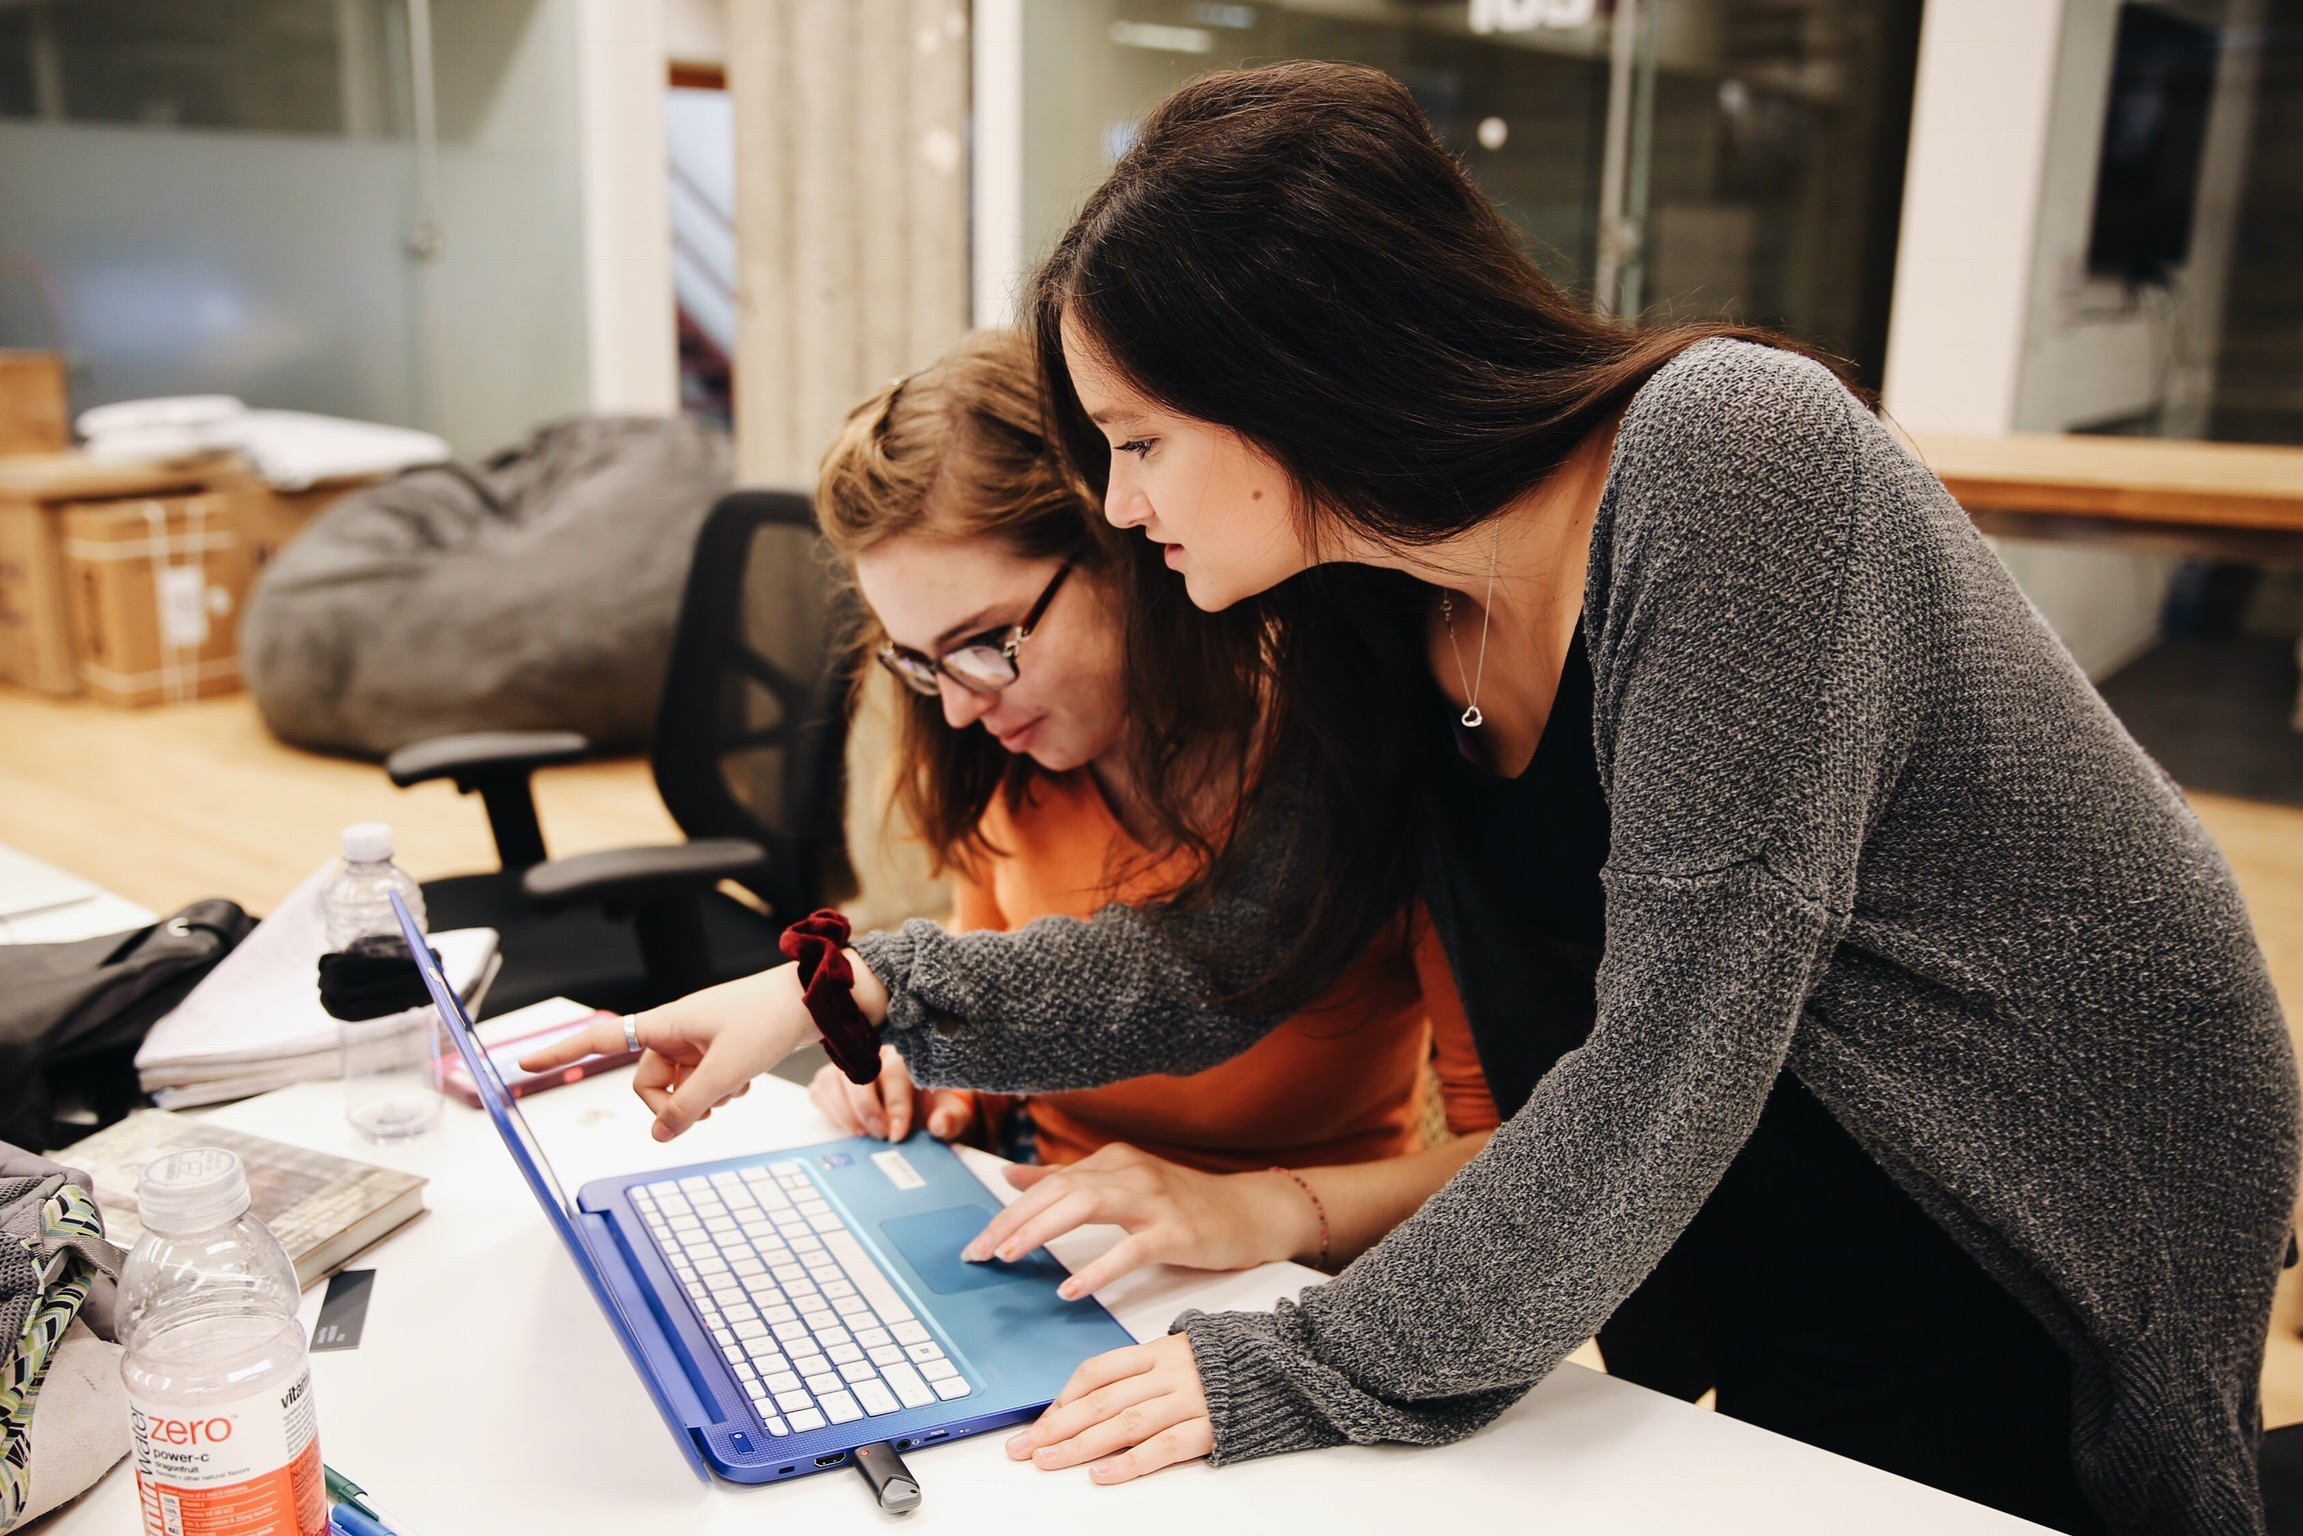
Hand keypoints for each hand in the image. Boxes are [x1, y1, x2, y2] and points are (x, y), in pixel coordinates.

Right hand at [517, 962, 841, 1141]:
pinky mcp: (717, 1050)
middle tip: (711, 1101)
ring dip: (702, 1099)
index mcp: (664, 1023)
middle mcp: (674, 1031)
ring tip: (735, 1087)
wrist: (815, 1001)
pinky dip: (718, 1092)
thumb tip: (661, 1135)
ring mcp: (696, 1041)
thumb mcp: (726, 1070)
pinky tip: (743, 1084)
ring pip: (678, 1088)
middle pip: (648, 1083)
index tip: (522, 1062)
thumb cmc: (769, 1018)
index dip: (560, 1051)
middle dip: (674, 1103)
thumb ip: (690, 1106)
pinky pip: (701, 1084)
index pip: (599, 1038)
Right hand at [808, 1046, 973, 1141]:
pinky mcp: (830, 1081)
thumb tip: (940, 1125)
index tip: (898, 1133)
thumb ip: (950, 1120)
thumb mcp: (951, 1115)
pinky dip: (832, 1112)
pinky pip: (820, 1092)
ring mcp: (847, 1066)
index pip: (894, 1072)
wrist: (919, 1111)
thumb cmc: (934, 1109)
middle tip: (879, 1135)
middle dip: (867, 1108)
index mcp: (904, 1056)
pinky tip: (849, 1127)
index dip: (895, 1105)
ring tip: (863, 1134)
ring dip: (846, 1111)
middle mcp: (872, 1054)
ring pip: (833, 1080)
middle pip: (858, 1074)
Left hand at [962, 1142, 1318, 1298]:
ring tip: (1011, 1257)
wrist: (1253, 1212)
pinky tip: (1074, 1289)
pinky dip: (1100, 1268)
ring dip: (1043, 1230)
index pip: (1048, 1183)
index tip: (976, 1244)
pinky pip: (1132, 1248)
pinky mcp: (1178, 1232)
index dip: (1008, 1212)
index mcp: (1113, 1161)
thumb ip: (1068, 1181)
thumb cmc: (1185, 1204)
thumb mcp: (1123, 1184)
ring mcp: (1155, 1200)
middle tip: (979, 1253)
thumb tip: (1011, 1177)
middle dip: (1014, 1221)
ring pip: (1088, 1204)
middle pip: (1059, 1190)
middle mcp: (1130, 1172)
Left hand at [1006, 1333, 1210, 1483]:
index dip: (1062, 1400)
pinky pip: (1164, 1446)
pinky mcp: (1211, 1427)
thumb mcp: (1182, 1355)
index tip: (1036, 1426)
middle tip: (1023, 1450)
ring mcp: (1189, 1399)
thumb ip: (1143, 1373)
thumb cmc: (1230, 1365)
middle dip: (1056, 1427)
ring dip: (1080, 1445)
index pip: (1096, 1373)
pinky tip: (1103, 1475)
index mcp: (1157, 1352)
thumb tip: (1093, 1399)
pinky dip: (1131, 1462)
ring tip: (1048, 1462)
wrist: (1287, 1364)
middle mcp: (1167, 1373)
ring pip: (1124, 1422)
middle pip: (1101, 1400)